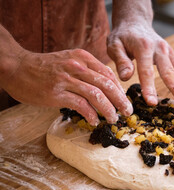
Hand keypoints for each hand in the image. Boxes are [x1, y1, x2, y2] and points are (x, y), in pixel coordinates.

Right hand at [1, 49, 132, 124]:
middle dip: (121, 101)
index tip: (124, 100)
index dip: (120, 89)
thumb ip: (87, 70)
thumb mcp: (69, 61)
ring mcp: (67, 79)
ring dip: (109, 110)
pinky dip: (91, 114)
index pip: (108, 74)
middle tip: (128, 112)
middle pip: (107, 85)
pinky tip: (94, 121)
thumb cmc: (45, 67)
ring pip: (97, 96)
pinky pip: (81, 105)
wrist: (17, 67)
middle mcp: (77, 66)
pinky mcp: (57, 93)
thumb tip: (106, 88)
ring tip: (113, 119)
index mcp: (83, 57)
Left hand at [107, 19, 173, 105]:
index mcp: (143, 47)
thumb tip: (125, 77)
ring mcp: (168, 52)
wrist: (135, 22)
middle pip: (169, 71)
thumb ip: (120, 60)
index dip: (149, 87)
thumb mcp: (114, 45)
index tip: (152, 102)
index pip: (146, 71)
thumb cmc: (123, 36)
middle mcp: (159, 49)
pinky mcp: (172, 55)